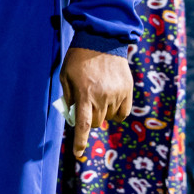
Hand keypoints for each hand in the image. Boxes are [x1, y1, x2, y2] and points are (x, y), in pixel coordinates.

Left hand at [58, 46, 132, 160]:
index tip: (77, 153)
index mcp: (84, 94)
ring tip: (98, 94)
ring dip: (102, 113)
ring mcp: (117, 94)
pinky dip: (116, 112)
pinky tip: (111, 99)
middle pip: (95, 122)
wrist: (102, 40)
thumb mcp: (66, 76)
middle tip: (85, 105)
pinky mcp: (128, 91)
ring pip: (109, 118)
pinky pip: (123, 113)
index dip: (80, 141)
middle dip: (88, 119)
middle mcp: (102, 97)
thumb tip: (72, 117)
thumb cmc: (79, 58)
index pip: (82, 124)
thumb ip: (68, 97)